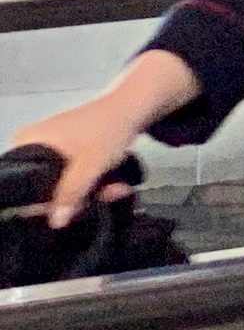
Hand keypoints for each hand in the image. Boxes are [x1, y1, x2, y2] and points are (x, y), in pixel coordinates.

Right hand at [16, 56, 190, 224]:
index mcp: (25, 143)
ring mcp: (51, 149)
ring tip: (115, 189)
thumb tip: (55, 221)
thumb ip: (71, 193)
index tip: (69, 209)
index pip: (22, 183)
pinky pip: (75, 176)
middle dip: (77, 197)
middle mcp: (32, 145)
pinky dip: (93, 182)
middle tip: (102, 197)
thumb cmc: (108, 130)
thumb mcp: (89, 165)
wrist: (135, 107)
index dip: (43, 201)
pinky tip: (114, 184)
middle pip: (45, 186)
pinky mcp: (70, 152)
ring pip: (64, 184)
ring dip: (91, 192)